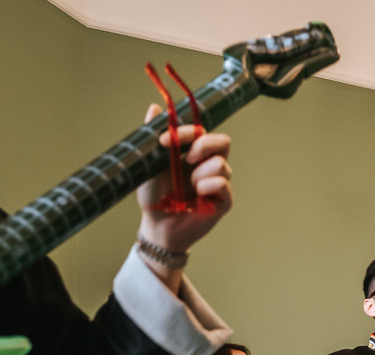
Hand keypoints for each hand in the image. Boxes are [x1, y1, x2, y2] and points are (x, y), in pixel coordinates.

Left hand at [136, 104, 233, 253]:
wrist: (157, 226)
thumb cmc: (154, 197)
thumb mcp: (150, 163)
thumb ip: (154, 135)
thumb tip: (154, 107)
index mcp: (192, 152)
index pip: (200, 131)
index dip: (185, 131)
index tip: (165, 140)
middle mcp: (208, 165)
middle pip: (223, 141)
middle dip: (203, 145)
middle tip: (187, 158)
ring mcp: (217, 182)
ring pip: (221, 164)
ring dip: (200, 174)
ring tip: (188, 188)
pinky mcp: (224, 201)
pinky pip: (223, 184)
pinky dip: (207, 187)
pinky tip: (196, 197)